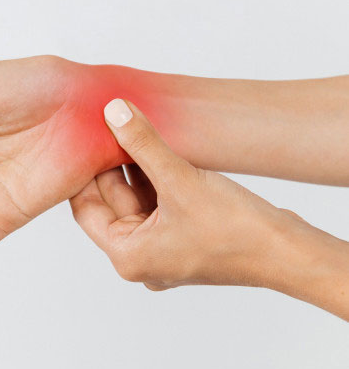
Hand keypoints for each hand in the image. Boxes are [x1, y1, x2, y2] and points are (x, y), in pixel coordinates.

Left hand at [70, 99, 348, 319]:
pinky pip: (158, 205)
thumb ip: (143, 143)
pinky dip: (156, 180)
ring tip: (130, 129)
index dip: (81, 172)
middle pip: (112, 203)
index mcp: (128, 255)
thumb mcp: (180, 180)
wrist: (288, 253)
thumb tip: (113, 110)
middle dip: (111, 164)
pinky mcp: (182, 240)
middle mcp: (140, 258)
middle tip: (105, 125)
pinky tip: (156, 148)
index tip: (79, 139)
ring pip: (137, 201)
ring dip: (136, 169)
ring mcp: (162, 250)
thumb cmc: (235, 230)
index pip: (86, 209)